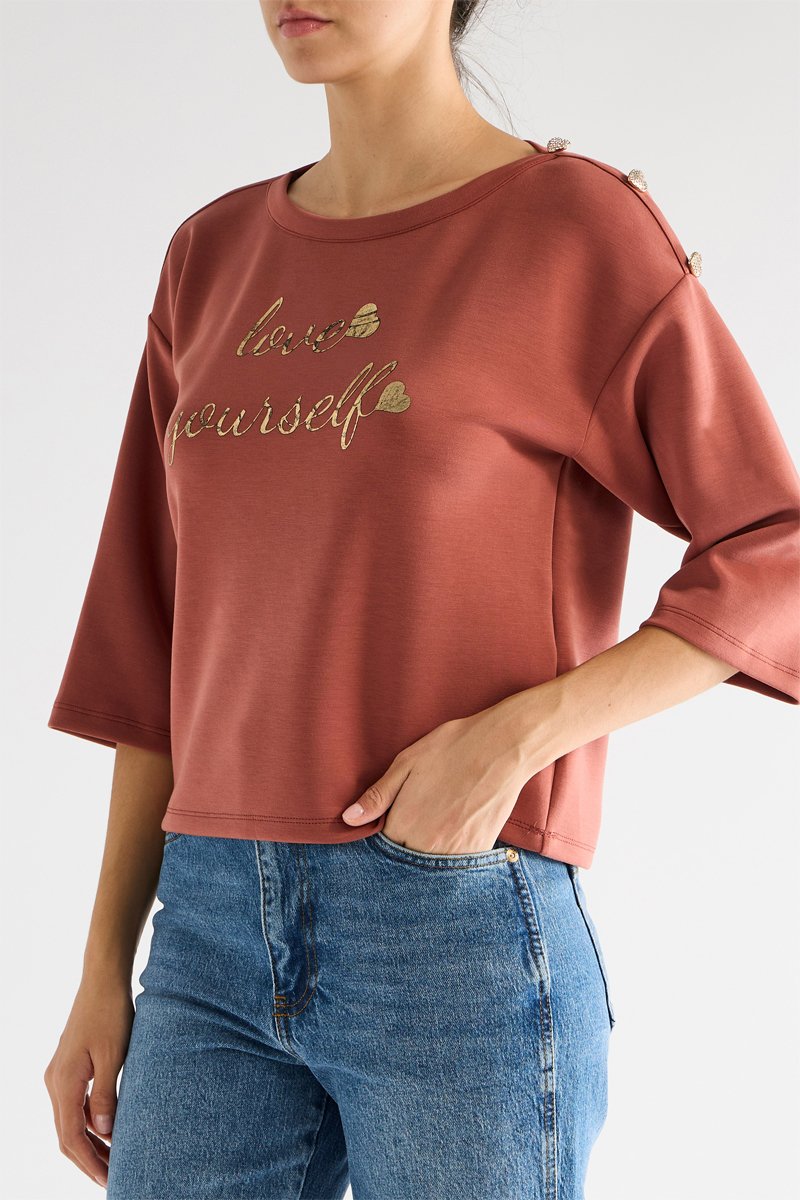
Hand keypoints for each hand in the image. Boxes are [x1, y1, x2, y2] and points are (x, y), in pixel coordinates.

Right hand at [43, 977, 134, 1187]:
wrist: (103, 979)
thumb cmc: (112, 1012)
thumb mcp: (115, 1055)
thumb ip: (107, 1095)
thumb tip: (104, 1132)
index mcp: (63, 1082)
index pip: (71, 1137)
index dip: (89, 1163)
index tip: (108, 1181)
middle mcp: (55, 1081)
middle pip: (67, 1134)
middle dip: (89, 1159)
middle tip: (113, 1178)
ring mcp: (60, 1074)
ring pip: (71, 1120)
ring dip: (90, 1142)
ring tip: (114, 1161)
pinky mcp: (70, 1066)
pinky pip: (76, 1104)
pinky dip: (90, 1122)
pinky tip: (109, 1130)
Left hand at [341, 694, 546, 853]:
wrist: (503, 746)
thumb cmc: (452, 748)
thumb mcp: (407, 763)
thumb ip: (378, 796)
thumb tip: (349, 819)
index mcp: (403, 823)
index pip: (385, 846)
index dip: (390, 833)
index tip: (400, 818)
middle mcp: (426, 844)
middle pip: (408, 860)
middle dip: (410, 845)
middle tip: (426, 816)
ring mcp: (455, 851)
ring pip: (433, 866)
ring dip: (432, 852)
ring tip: (442, 821)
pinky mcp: (479, 850)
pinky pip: (459, 864)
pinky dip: (456, 853)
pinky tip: (459, 827)